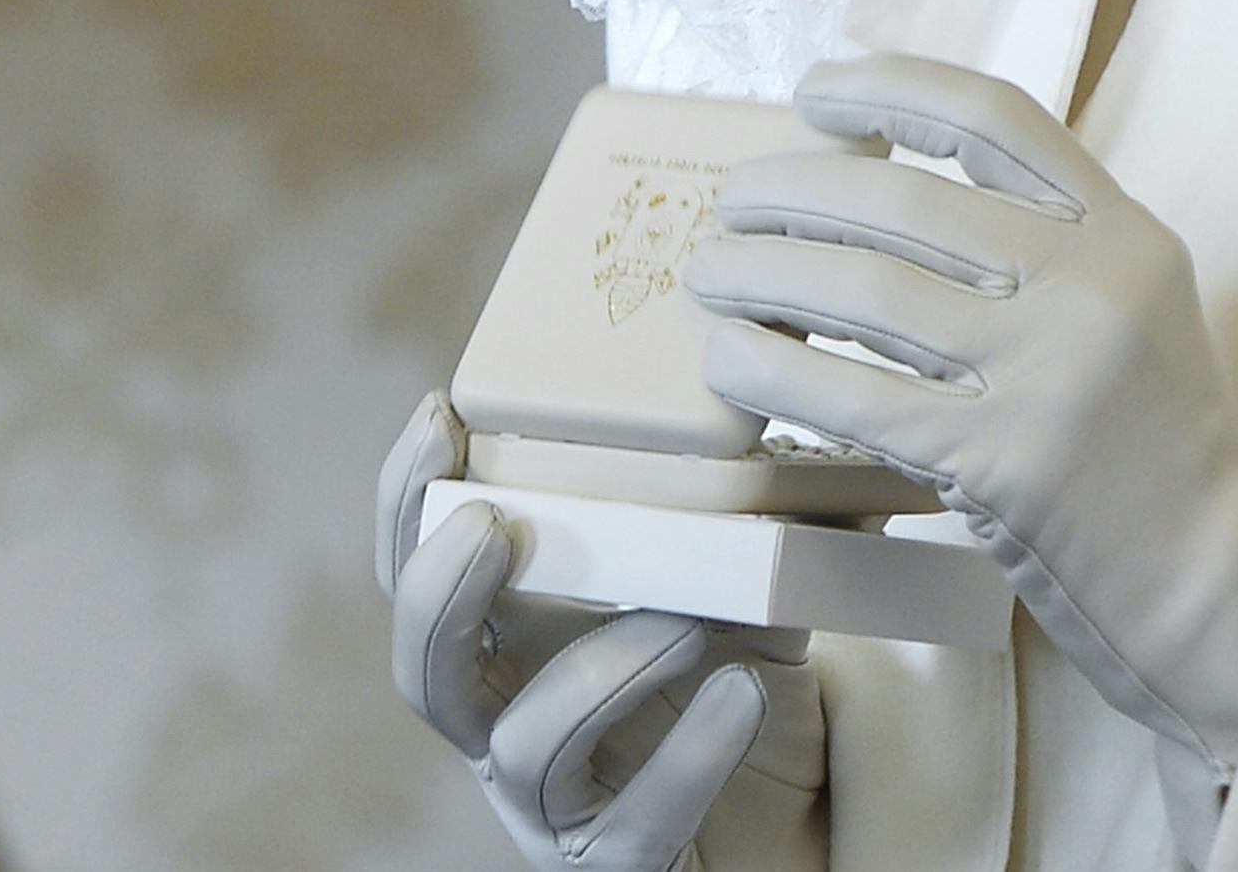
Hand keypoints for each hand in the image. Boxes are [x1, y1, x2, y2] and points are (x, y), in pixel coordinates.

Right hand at [374, 394, 825, 869]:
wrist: (794, 824)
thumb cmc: (743, 687)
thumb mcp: (750, 588)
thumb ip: (763, 509)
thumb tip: (828, 410)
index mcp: (520, 640)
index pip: (424, 572)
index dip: (410, 500)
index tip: (441, 412)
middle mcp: (512, 722)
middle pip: (424, 671)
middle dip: (439, 594)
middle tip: (493, 525)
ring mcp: (555, 804)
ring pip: (527, 744)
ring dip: (602, 669)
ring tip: (690, 617)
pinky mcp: (617, 862)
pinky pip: (630, 820)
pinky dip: (687, 754)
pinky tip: (741, 695)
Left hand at [685, 55, 1237, 825]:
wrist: (1214, 569)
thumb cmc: (1154, 439)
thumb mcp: (1131, 305)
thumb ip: (1044, 245)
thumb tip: (883, 193)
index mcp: (1124, 232)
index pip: (995, 118)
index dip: (892, 88)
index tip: (816, 93)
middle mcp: (1088, 284)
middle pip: (904, 200)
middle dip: (791, 189)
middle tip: (731, 201)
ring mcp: (1045, 371)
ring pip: (863, 290)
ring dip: (760, 272)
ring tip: (709, 272)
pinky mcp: (998, 459)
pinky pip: (849, 396)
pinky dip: (768, 368)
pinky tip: (728, 362)